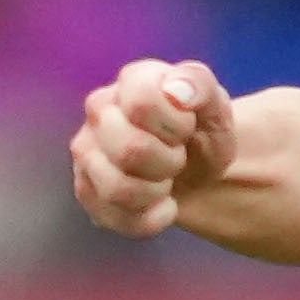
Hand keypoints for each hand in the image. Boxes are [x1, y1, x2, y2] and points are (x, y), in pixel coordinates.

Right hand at [68, 57, 236, 239]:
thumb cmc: (201, 130)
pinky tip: (163, 205)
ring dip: (157, 192)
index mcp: (131, 81)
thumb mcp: (214, 104)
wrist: (196, 166)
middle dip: (169, 162)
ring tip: (167, 179)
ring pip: (117, 188)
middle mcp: (99, 111)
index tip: (188, 127)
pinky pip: (114, 217)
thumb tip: (177, 91)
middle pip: (130, 150)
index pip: (143, 103)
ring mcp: (86, 151)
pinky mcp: (86, 189)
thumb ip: (199, 85)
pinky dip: (151, 218)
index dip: (177, 125)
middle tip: (178, 155)